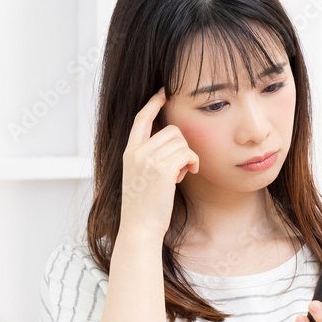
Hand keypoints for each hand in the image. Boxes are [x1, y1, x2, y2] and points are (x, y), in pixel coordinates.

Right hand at [119, 87, 199, 240]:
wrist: (139, 227)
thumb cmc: (145, 206)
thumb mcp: (141, 176)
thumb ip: (150, 157)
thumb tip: (173, 143)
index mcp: (129, 151)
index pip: (141, 119)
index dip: (153, 104)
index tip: (163, 93)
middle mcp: (136, 152)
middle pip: (171, 130)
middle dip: (182, 146)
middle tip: (179, 167)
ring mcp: (148, 159)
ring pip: (181, 141)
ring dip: (187, 156)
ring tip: (180, 174)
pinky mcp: (162, 169)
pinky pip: (187, 153)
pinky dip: (192, 163)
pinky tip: (187, 174)